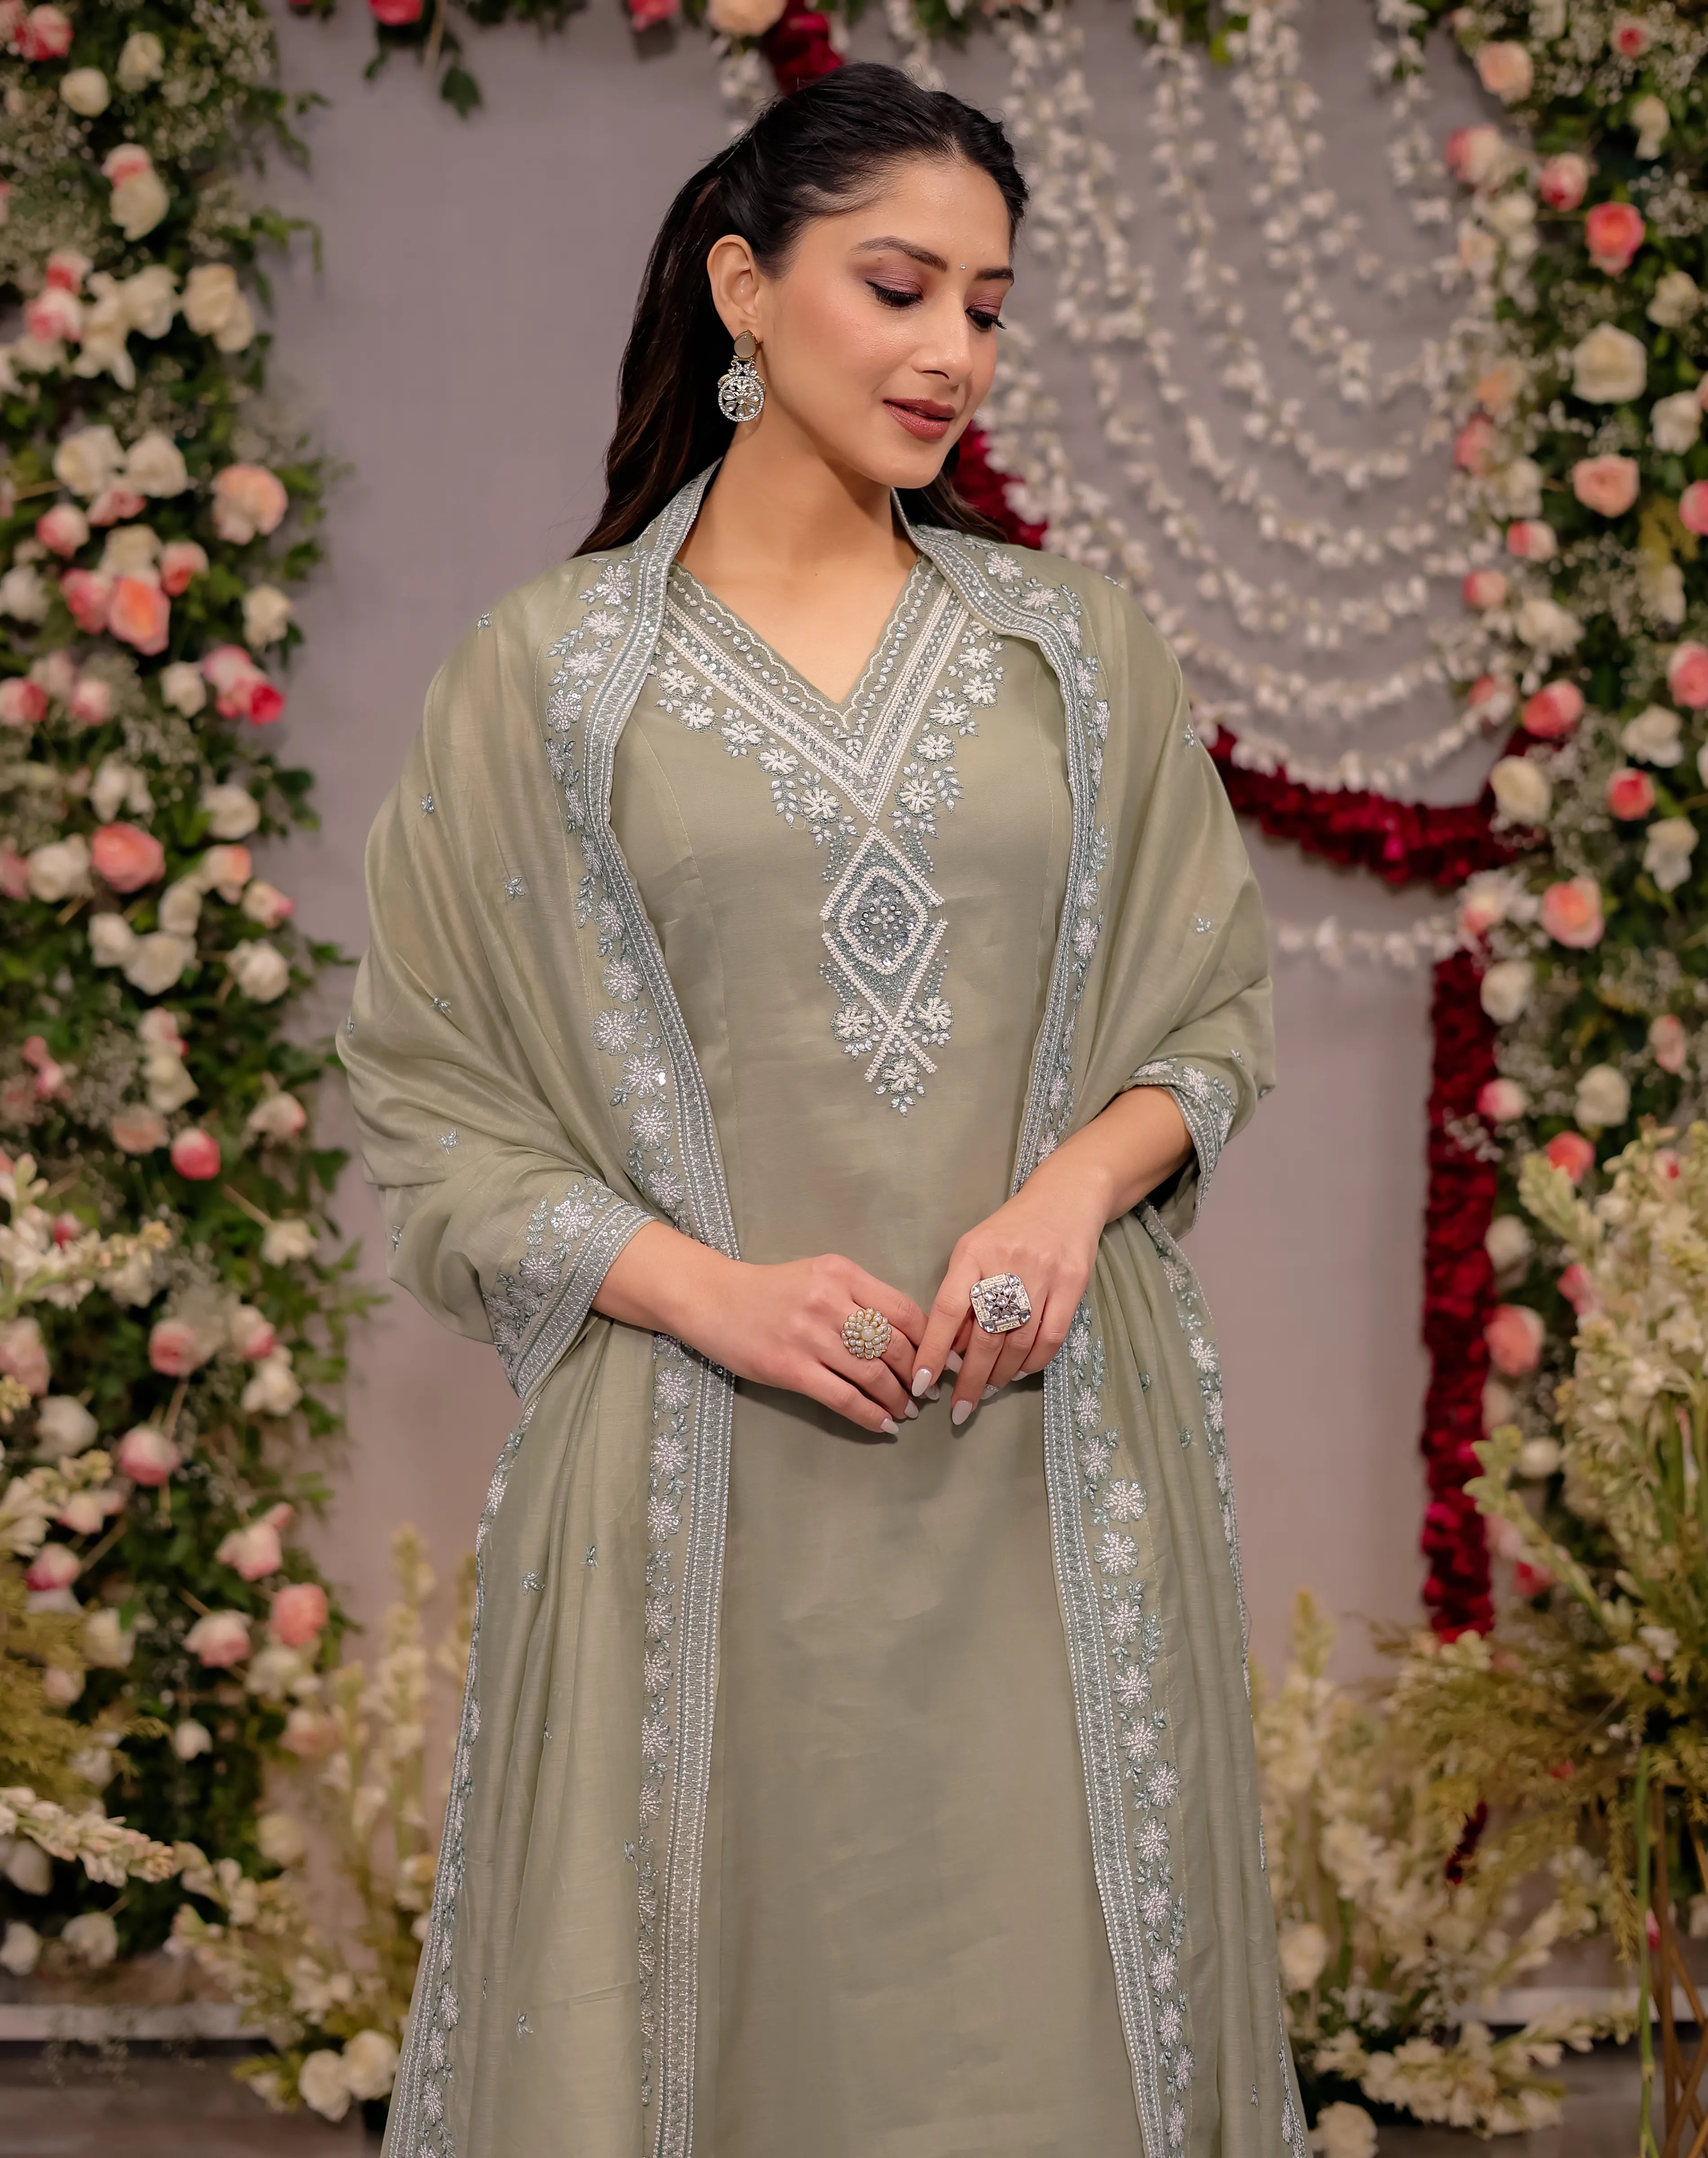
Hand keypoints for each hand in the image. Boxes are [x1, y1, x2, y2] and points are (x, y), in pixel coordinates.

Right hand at [596, 1226, 924, 1435]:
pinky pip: (843, 1398)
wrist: (712, 1299)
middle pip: (894, 1345)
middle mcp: (829, 1301)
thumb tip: (908, 1335)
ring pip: (873, 1375)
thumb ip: (860, 1297)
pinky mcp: (790, 1368)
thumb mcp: (819, 1275)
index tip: (941, 1360)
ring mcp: (809, 1336)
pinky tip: (884, 1424)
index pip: (904, 1310)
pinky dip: (870, 1415)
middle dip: (918, 1375)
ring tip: (907, 1410)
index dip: (930, 1341)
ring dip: (898, 1399)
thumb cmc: (771, 1290)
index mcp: (842, 1273)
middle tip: (927, 1392)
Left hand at [911, 1167, 1107, 1425]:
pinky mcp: (1073, 1285)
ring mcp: (1043, 1275)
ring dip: (1001, 1375)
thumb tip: (951, 1350)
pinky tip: (1019, 1372)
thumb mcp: (974, 1251)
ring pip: (1018, 1343)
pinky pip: (1050, 1338)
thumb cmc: (1009, 1231)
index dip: (933, 1350)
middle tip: (959, 1408)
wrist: (1065, 1199)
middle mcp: (1007, 1264)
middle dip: (970, 1379)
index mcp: (972, 1254)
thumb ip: (962, 1295)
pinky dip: (1033, 1363)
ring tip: (988, 1390)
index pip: (948, 1310)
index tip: (921, 1382)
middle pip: (985, 1336)